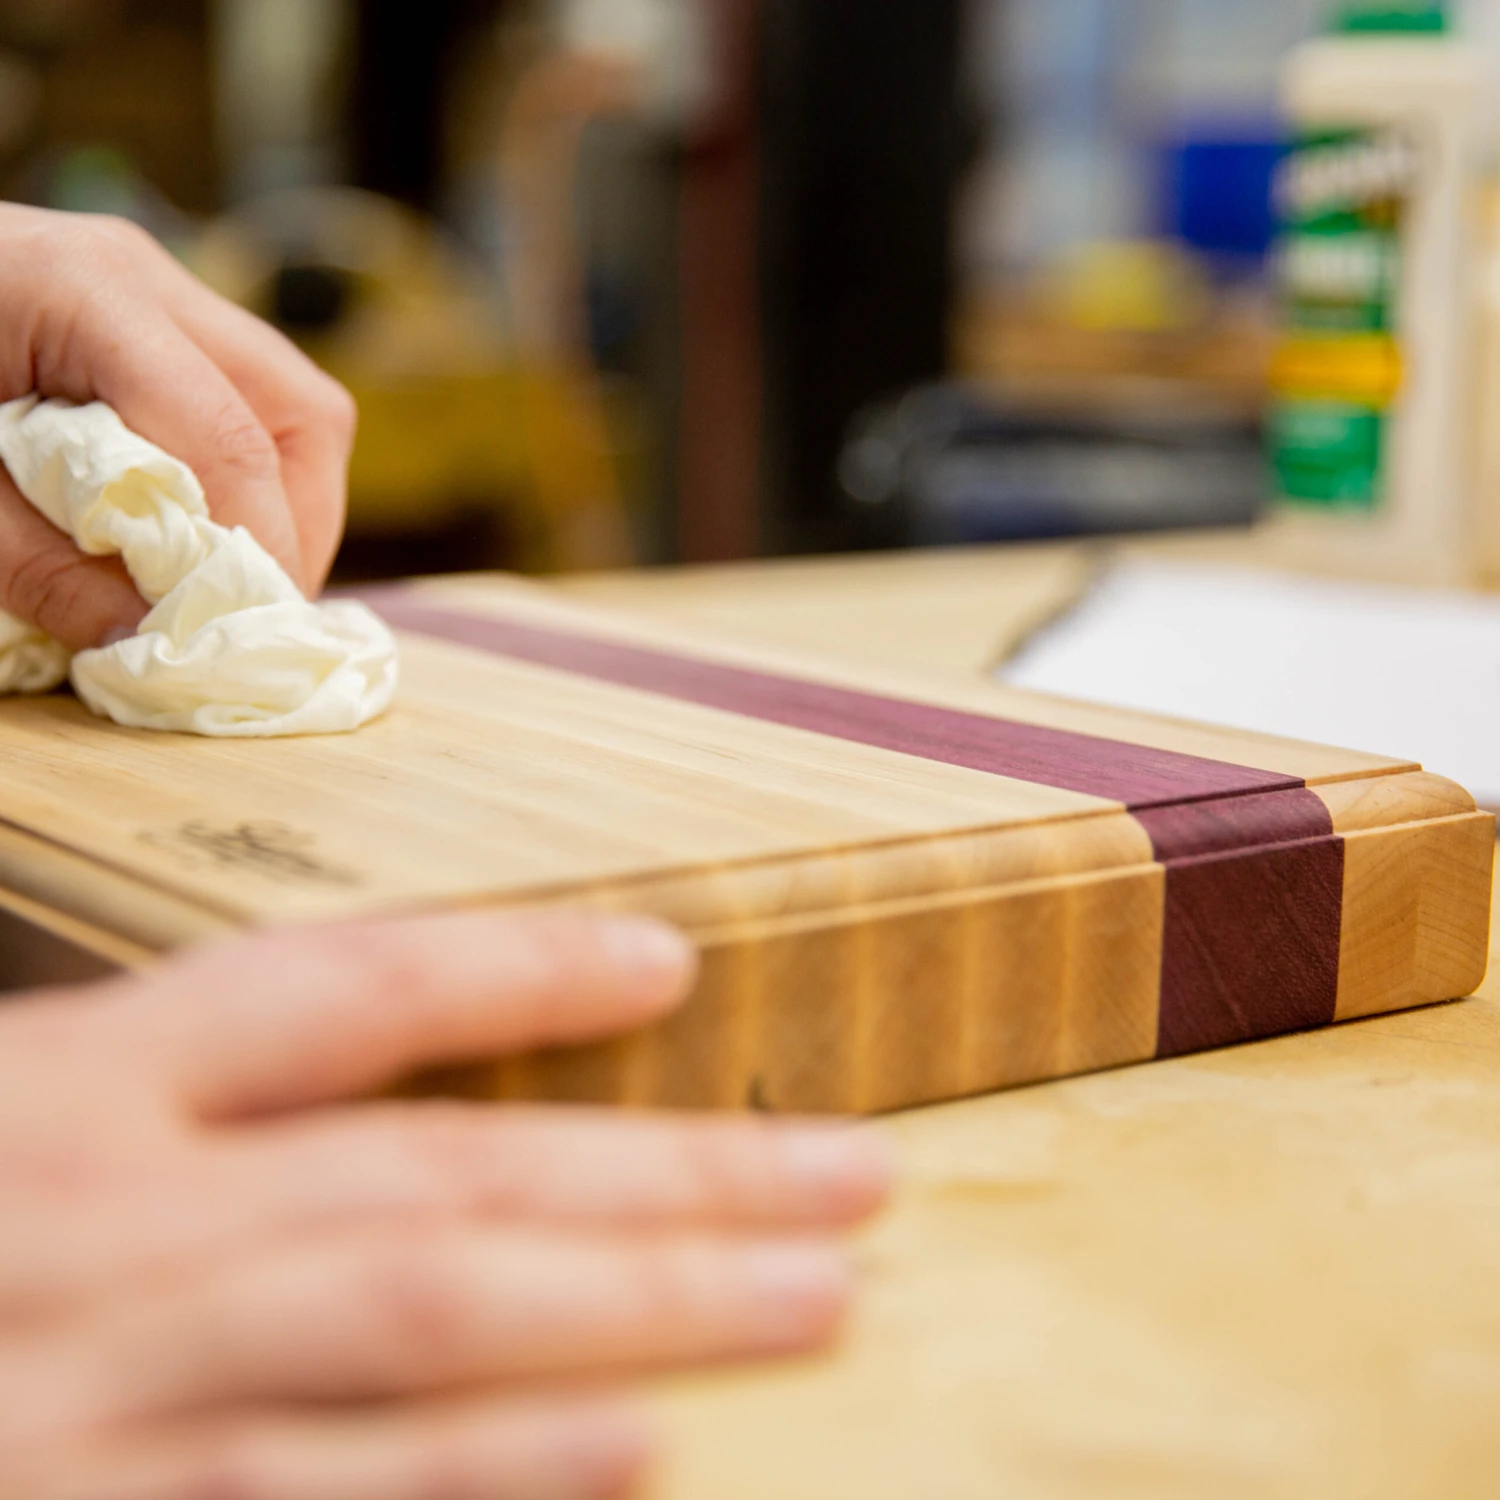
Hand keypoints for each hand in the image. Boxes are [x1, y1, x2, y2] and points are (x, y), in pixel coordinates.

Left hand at [0, 203, 357, 649]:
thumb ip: (39, 563)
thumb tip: (153, 641)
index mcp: (84, 292)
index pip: (228, 436)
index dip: (254, 549)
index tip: (239, 638)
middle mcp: (145, 277)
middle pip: (300, 412)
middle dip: (295, 529)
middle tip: (247, 613)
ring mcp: (154, 289)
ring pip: (291, 407)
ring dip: (281, 507)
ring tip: (225, 580)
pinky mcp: (145, 317)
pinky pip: (246, 404)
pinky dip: (244, 480)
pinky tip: (196, 530)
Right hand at [0, 910, 888, 1499]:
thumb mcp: (7, 1123)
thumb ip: (159, 1098)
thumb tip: (374, 1087)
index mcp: (64, 1099)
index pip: (335, 992)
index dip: (515, 965)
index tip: (675, 950)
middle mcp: (111, 1233)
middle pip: (446, 1179)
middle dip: (664, 1172)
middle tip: (854, 1168)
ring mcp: (115, 1405)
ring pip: (431, 1338)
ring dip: (640, 1313)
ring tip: (818, 1294)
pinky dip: (497, 1484)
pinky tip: (638, 1455)